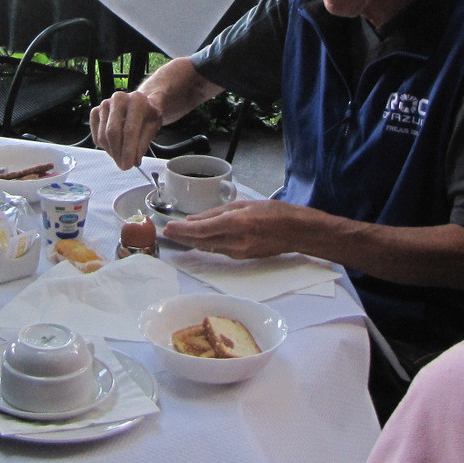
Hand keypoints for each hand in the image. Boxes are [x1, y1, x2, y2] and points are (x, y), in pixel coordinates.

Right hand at [89, 91, 162, 169]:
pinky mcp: (95, 112)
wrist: (140, 104)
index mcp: (137, 100)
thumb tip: (134, 160)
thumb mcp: (153, 127)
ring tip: (123, 155)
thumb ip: (143, 144)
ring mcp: (104, 104)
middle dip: (118, 153)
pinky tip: (116, 146)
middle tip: (124, 166)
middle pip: (112, 132)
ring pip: (103, 137)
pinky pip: (96, 137)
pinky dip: (105, 147)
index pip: (129, 129)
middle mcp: (118, 99)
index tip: (128, 165)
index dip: (128, 150)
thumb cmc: (147, 115)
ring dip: (112, 152)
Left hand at [161, 199, 312, 259]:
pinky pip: (218, 251)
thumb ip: (217, 213)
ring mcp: (238, 252)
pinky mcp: (242, 257)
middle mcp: (235, 241)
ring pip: (207, 248)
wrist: (296, 231)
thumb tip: (194, 219)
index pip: (201, 229)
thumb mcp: (244, 204)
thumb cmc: (274, 213)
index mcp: (236, 223)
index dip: (182, 230)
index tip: (169, 228)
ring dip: (191, 242)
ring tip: (177, 236)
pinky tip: (198, 239)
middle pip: (200, 242)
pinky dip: (206, 244)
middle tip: (167, 233)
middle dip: (181, 238)